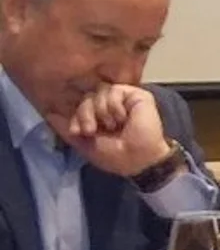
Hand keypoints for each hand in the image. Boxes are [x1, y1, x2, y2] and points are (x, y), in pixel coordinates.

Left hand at [56, 84, 171, 176]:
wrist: (140, 159)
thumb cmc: (116, 156)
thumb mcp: (85, 145)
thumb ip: (66, 129)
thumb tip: (48, 113)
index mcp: (98, 117)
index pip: (79, 105)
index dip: (76, 115)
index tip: (78, 132)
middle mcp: (110, 106)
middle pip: (86, 96)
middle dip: (85, 114)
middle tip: (92, 130)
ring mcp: (123, 100)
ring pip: (99, 91)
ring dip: (101, 111)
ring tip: (113, 125)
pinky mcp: (136, 95)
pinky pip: (115, 90)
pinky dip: (114, 105)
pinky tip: (122, 118)